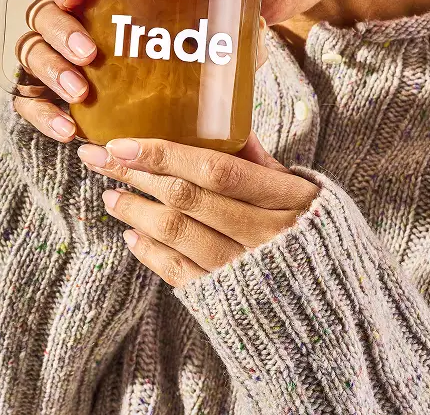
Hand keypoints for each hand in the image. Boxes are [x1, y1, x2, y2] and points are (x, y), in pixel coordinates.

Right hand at [14, 0, 267, 142]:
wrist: (172, 123)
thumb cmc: (179, 76)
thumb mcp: (204, 55)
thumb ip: (226, 39)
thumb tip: (256, 24)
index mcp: (101, 13)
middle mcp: (70, 35)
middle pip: (42, 19)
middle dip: (60, 33)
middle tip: (90, 56)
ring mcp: (56, 68)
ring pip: (30, 57)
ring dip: (51, 72)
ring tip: (81, 95)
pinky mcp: (51, 103)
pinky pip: (31, 104)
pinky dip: (43, 116)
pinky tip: (69, 131)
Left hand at [76, 133, 318, 286]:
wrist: (332, 302)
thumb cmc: (315, 235)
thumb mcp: (302, 193)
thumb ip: (264, 164)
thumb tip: (233, 126)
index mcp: (285, 199)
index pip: (216, 170)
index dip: (166, 154)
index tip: (123, 142)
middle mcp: (264, 234)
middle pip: (188, 198)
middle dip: (136, 175)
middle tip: (98, 158)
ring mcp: (244, 269)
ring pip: (178, 234)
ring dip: (136, 212)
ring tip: (111, 195)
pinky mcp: (228, 298)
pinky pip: (180, 273)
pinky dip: (151, 253)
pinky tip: (131, 235)